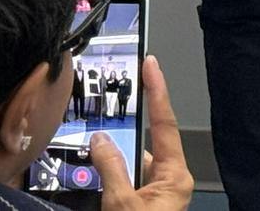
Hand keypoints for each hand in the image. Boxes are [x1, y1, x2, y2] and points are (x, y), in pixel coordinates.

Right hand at [93, 56, 192, 209]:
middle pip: (142, 147)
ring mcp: (157, 197)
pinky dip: (106, 182)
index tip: (151, 64)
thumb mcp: (122, 205)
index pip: (165, 123)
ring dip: (106, 164)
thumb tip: (101, 138)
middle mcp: (170, 183)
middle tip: (97, 121)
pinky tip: (87, 179)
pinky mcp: (143, 209)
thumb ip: (111, 168)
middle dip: (118, 138)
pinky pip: (124, 186)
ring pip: (129, 168)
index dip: (157, 90)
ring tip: (84, 155)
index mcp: (175, 176)